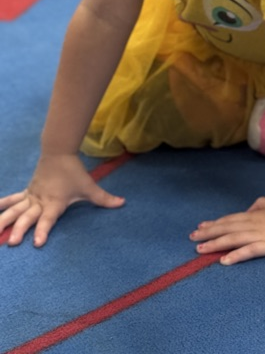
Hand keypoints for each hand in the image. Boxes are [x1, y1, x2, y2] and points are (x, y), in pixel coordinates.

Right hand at [0, 154, 124, 246]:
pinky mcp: (26, 192)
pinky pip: (12, 200)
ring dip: (4, 221)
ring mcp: (31, 197)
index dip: (43, 230)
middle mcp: (40, 201)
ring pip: (15, 210)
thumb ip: (104, 198)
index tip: (37, 243)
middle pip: (28, 216)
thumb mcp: (89, 186)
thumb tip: (123, 203)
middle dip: (20, 229)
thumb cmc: (74, 172)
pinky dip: (2, 206)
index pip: (48, 219)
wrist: (58, 152)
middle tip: (12, 242)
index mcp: (55, 202)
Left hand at [190, 197, 264, 263]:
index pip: (230, 219)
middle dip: (208, 233)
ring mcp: (260, 234)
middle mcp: (253, 223)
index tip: (200, 227)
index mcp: (255, 214)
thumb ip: (261, 205)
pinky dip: (235, 255)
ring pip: (233, 239)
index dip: (215, 223)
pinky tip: (224, 260)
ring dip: (215, 244)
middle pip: (227, 228)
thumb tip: (250, 208)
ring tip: (200, 250)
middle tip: (192, 238)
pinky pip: (249, 251)